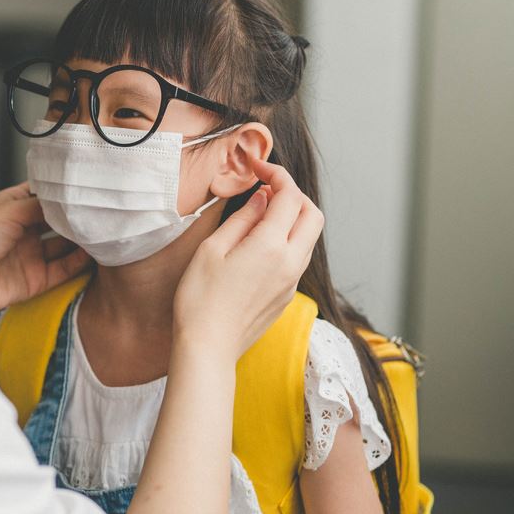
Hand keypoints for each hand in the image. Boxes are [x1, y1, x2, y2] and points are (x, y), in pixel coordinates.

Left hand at [0, 183, 90, 316]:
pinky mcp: (37, 279)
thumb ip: (42, 204)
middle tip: (100, 210)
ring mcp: (32, 255)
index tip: (85, 187)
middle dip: (77, 217)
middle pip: (59, 221)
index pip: (44, 196)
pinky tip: (94, 252)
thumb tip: (67, 199)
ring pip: (66, 245)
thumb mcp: (11, 210)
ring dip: (83, 240)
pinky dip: (81, 262)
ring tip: (103, 231)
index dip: (62, 193)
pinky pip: (65, 269)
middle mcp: (25, 230)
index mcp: (14, 208)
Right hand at [172, 157, 323, 360]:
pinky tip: (259, 243)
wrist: (208, 346)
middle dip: (293, 193)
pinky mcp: (287, 296)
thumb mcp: (213, 248)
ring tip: (261, 213)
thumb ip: (243, 219)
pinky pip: (298, 257)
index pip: (289, 196)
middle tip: (266, 187)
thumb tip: (262, 198)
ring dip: (293, 217)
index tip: (257, 166)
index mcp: (271, 246)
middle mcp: (290, 262)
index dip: (276, 174)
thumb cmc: (200, 298)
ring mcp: (292, 281)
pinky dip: (287, 239)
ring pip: (309, 236)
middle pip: (312, 213)